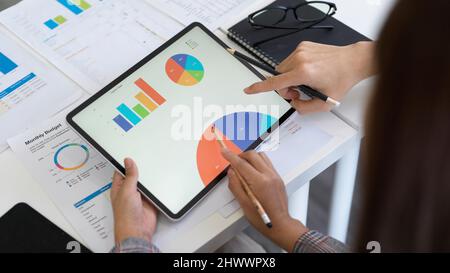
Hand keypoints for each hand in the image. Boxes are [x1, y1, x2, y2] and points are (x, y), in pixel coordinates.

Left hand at [111, 158, 157, 243]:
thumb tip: (128, 161)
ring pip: (145, 183)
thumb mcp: (126, 191)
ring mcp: (140, 196)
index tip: (131, 154)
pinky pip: (154, 190)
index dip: (125, 163)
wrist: (138, 230)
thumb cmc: (125, 215)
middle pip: (135, 176)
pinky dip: (156, 186)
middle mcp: (129, 191)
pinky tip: (159, 180)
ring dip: (149, 179)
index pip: (121, 171)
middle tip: (145, 158)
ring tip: (153, 167)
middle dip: (140, 169)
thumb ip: (130, 176)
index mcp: (119, 187)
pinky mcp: (149, 200)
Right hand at [221, 149, 307, 251]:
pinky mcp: (278, 178)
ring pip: (262, 156)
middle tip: (233, 162)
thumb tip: (231, 173)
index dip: (231, 156)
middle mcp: (269, 176)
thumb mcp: (244, 204)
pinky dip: (258, 162)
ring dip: (251, 158)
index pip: (242, 164)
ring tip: (243, 167)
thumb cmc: (263, 219)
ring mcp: (275, 176)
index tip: (224, 151)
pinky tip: (253, 171)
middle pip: (253, 155)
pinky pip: (267, 163)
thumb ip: (236, 186)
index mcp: (260, 182)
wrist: (280, 224)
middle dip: (241, 156)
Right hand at [245, 41, 375, 113]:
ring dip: (289, 77)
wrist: (353, 61)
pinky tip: (309, 71)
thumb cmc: (341, 79)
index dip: (259, 87)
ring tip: (305, 81)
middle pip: (278, 76)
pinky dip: (295, 68)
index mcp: (303, 73)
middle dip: (284, 87)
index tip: (248, 89)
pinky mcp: (303, 46)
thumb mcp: (325, 103)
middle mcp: (300, 59)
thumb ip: (304, 108)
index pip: (275, 82)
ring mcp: (301, 50)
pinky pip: (291, 60)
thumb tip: (293, 103)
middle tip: (299, 92)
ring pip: (283, 68)